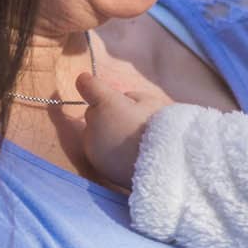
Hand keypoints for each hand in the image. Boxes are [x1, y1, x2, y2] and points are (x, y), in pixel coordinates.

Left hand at [77, 72, 170, 187]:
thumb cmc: (159, 130)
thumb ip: (133, 97)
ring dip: (106, 133)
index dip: (88, 82)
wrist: (161, 166)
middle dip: (105, 113)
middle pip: (93, 113)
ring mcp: (92, 146)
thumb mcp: (152, 103)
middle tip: (129, 119)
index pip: (88, 86)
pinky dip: (108, 150)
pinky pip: (99, 151)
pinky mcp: (96, 165)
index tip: (86, 80)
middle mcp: (93, 124)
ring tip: (129, 140)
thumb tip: (124, 100)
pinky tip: (127, 154)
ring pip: (94, 134)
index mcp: (106, 104)